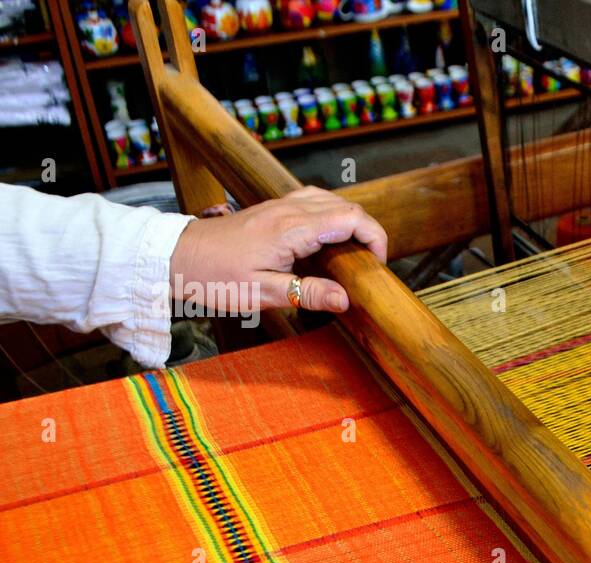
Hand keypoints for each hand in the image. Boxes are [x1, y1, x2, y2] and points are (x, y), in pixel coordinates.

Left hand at [168, 186, 387, 313]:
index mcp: (292, 229)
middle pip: (347, 207)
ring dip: (350, 221)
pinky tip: (327, 237)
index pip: (351, 219)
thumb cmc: (214, 276)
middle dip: (368, 231)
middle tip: (370, 264)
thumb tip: (345, 299)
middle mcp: (289, 210)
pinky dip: (331, 215)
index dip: (375, 238)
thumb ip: (306, 293)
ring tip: (353, 252)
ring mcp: (280, 206)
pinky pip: (313, 202)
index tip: (377, 264)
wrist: (176, 256)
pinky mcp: (272, 209)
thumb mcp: (261, 293)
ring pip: (331, 200)